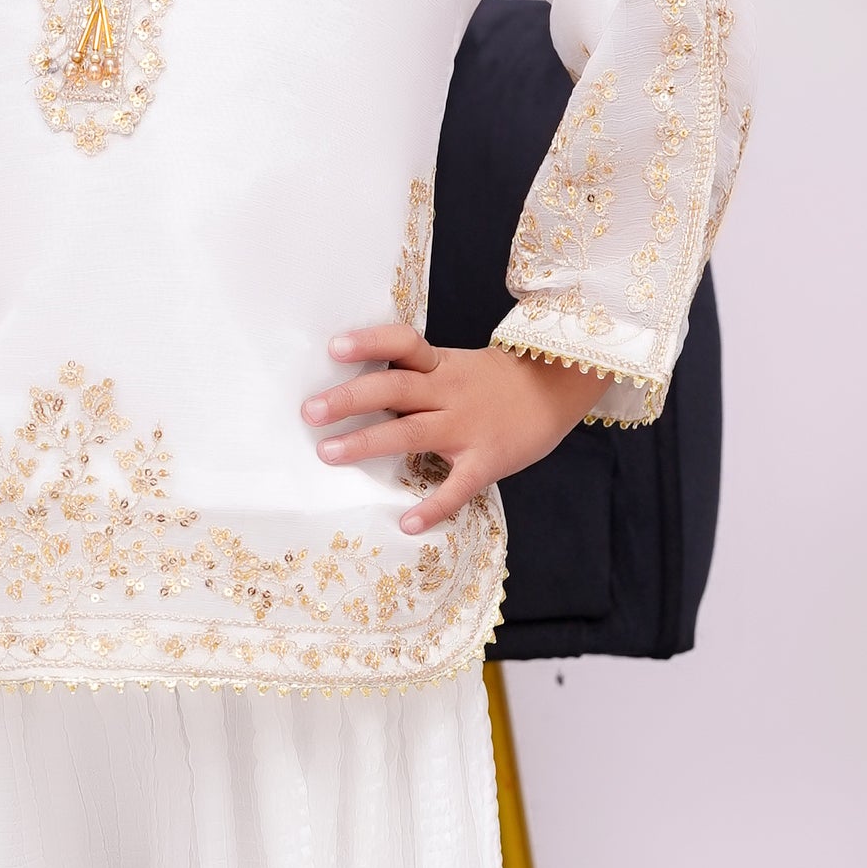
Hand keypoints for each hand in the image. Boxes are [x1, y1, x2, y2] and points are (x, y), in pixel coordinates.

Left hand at [302, 324, 610, 532]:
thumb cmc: (496, 383)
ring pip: (410, 433)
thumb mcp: (457, 365)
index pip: (403, 344)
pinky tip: (408, 524)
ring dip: (367, 443)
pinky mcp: (484, 461)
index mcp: (440, 365)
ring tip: (328, 453)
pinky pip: (455, 487)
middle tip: (310, 411)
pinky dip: (432, 507)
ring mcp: (466, 428)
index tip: (335, 347)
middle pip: (393, 389)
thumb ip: (417, 374)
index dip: (370, 343)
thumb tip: (359, 386)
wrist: (557, 390)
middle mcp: (448, 392)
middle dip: (349, 399)